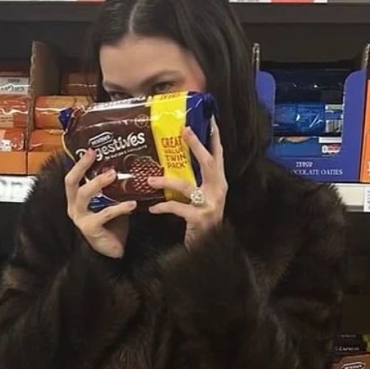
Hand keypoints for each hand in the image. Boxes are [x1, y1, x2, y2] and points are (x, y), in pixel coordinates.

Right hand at [65, 150, 135, 259]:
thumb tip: (128, 168)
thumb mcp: (111, 203)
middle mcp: (74, 208)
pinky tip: (132, 205)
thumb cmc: (112, 226)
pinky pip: (104, 214)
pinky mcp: (90, 229)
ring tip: (113, 175)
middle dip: (82, 167)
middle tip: (96, 156)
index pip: (72, 178)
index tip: (91, 150)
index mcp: (77, 200)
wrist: (113, 250)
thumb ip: (113, 189)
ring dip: (97, 183)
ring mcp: (81, 219)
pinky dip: (119, 208)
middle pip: (71, 183)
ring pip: (84, 196)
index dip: (79, 164)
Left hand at [147, 119, 226, 248]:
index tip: (210, 119)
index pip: (218, 157)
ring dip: (166, 180)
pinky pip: (177, 208)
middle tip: (184, 130)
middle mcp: (218, 191)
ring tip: (150, 179)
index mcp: (219, 184)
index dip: (214, 138)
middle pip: (209, 163)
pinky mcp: (199, 218)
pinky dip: (163, 207)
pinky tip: (152, 208)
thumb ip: (194, 185)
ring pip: (186, 186)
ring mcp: (210, 205)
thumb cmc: (201, 224)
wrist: (208, 249)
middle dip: (197, 145)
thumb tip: (175, 166)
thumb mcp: (202, 201)